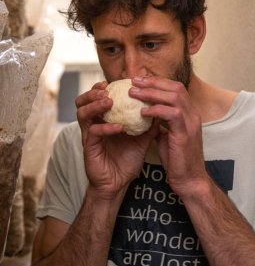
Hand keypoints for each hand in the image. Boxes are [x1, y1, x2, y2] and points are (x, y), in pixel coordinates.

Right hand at [75, 81, 157, 199]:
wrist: (119, 183)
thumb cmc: (127, 160)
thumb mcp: (141, 139)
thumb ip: (149, 124)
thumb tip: (162, 109)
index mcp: (102, 120)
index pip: (96, 98)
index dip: (101, 87)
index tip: (115, 81)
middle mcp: (93, 125)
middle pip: (82, 101)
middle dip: (93, 92)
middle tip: (106, 89)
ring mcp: (89, 135)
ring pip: (82, 113)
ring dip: (95, 105)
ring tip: (109, 102)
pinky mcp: (89, 147)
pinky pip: (93, 132)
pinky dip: (106, 127)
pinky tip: (119, 127)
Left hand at [130, 76, 208, 197]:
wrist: (189, 180)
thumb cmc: (177, 160)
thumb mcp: (167, 137)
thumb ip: (160, 124)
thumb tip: (147, 116)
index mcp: (189, 113)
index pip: (175, 88)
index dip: (158, 82)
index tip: (140, 81)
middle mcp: (193, 114)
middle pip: (175, 87)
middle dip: (153, 82)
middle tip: (134, 81)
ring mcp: (191, 123)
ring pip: (174, 96)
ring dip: (152, 92)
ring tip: (133, 93)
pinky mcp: (186, 134)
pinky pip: (172, 114)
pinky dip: (156, 110)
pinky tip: (142, 113)